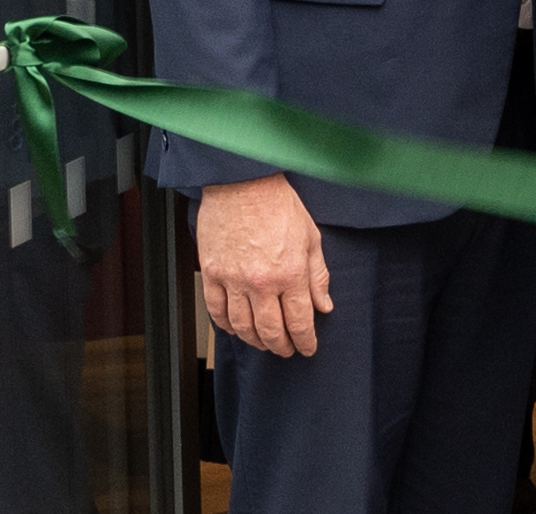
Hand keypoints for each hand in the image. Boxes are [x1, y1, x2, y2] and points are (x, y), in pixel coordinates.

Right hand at [198, 173, 332, 356]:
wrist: (242, 184)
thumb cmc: (278, 205)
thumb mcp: (311, 237)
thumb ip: (318, 275)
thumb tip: (323, 305)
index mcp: (290, 273)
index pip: (299, 321)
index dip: (305, 341)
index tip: (308, 348)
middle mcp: (261, 282)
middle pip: (270, 331)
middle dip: (281, 346)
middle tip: (287, 351)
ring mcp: (233, 280)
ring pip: (242, 327)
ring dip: (255, 341)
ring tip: (264, 343)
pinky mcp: (212, 274)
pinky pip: (217, 311)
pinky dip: (226, 326)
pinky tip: (236, 329)